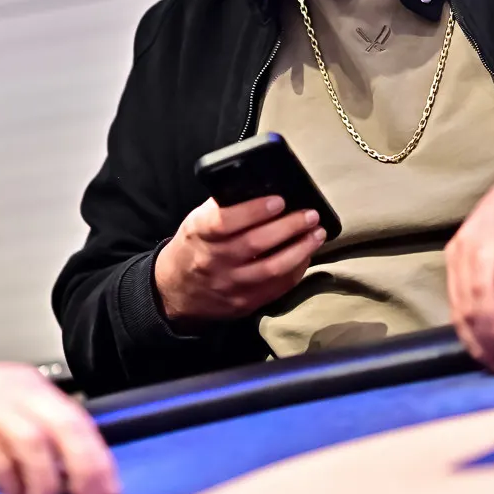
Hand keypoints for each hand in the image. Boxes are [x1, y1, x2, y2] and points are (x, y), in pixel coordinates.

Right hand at [0, 360, 119, 493]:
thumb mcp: (0, 406)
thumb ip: (35, 429)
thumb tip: (73, 469)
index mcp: (28, 383)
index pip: (78, 419)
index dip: (98, 457)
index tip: (108, 489)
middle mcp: (12, 390)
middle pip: (64, 428)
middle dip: (83, 470)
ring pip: (33, 444)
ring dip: (45, 482)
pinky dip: (8, 482)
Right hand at [154, 196, 326, 324]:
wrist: (176, 291)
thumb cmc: (195, 246)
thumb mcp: (198, 221)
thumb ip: (225, 207)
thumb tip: (264, 189)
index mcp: (199, 234)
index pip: (224, 221)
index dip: (254, 210)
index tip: (279, 200)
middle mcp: (213, 261)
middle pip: (255, 244)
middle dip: (289, 227)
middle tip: (311, 215)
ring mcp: (229, 286)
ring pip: (271, 269)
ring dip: (300, 250)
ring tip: (317, 234)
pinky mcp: (244, 304)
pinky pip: (276, 288)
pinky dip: (296, 270)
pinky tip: (307, 255)